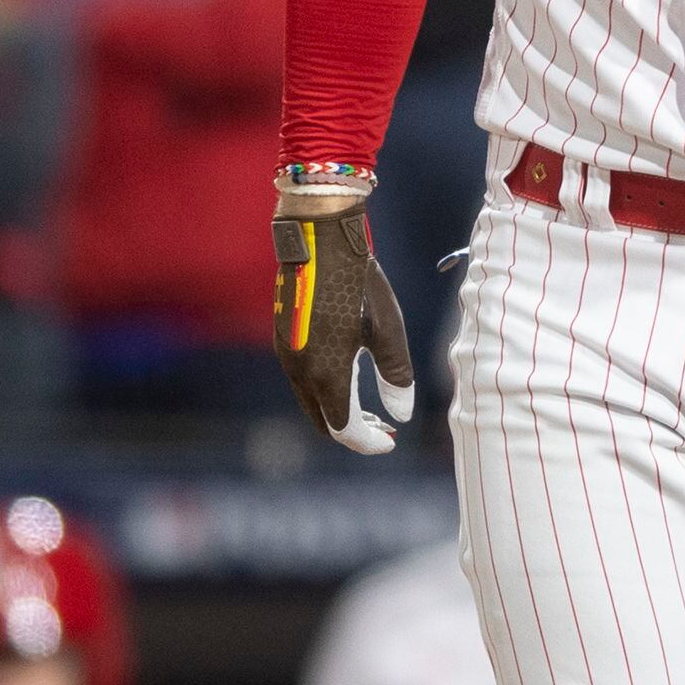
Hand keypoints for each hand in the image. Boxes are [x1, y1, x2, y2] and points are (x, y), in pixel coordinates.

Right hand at [272, 188, 416, 452]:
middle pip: (324, 422)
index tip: (391, 443)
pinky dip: (325, 391)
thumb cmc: (358, 282)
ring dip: (339, 411)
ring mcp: (286, 357)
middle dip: (353, 432)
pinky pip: (303, 382)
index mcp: (326, 373)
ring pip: (312, 402)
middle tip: (384, 430)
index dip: (368, 443)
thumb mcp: (387, 329)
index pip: (344, 428)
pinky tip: (349, 378)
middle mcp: (299, 371)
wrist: (318, 241)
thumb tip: (401, 416)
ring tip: (372, 408)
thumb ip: (396, 376)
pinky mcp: (283, 342)